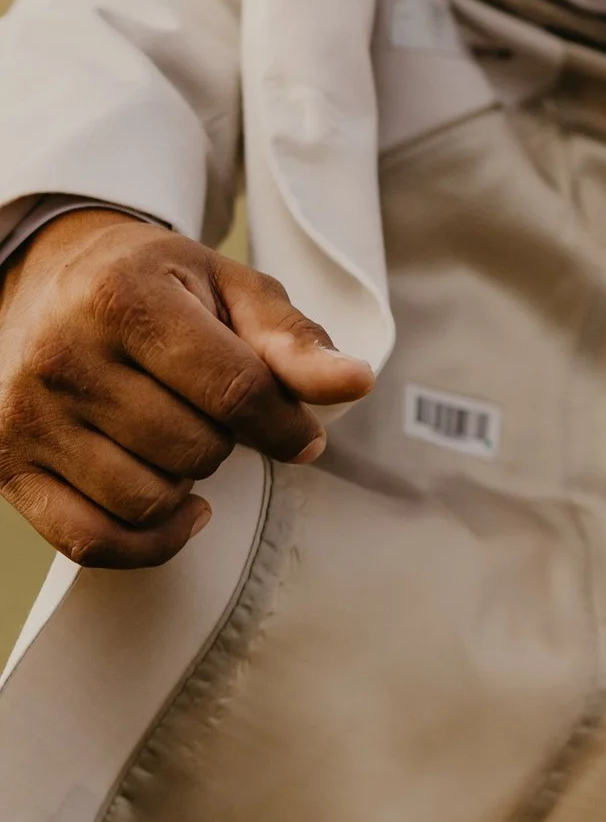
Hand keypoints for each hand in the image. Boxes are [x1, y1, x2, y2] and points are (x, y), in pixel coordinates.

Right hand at [0, 209, 372, 570]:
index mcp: (122, 297)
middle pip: (195, 450)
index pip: (235, 390)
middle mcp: (62, 357)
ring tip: (181, 442)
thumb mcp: (229, 287)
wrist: (49, 279)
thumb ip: (292, 339)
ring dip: (188, 486)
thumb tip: (355, 383)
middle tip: (211, 413)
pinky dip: (148, 543)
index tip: (302, 435)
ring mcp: (27, 416)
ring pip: (148, 501)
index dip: (286, 425)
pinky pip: (91, 542)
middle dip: (227, 441)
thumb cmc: (155, 287)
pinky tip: (178, 510)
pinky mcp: (7, 465)